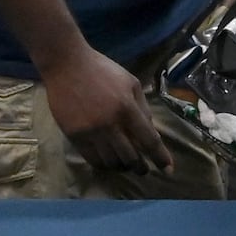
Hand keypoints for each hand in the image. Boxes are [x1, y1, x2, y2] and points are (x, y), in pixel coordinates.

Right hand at [41, 47, 170, 172]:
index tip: (168, 170)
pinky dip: (104, 164)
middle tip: (143, 170)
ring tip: (125, 166)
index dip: (160, 158)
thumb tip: (150, 131)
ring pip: (111, 161)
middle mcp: (110, 123)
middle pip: (130, 157)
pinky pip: (92, 159)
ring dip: (122, 167)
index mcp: (127, 108)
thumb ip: (143, 107)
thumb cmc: (102, 70)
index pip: (149, 140)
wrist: (67, 65)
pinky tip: (108, 162)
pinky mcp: (75, 136)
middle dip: (140, 168)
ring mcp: (90, 131)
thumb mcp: (131, 82)